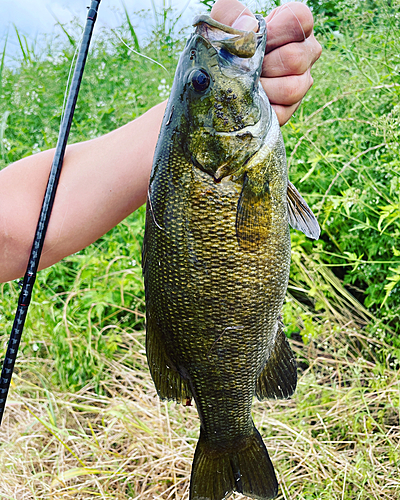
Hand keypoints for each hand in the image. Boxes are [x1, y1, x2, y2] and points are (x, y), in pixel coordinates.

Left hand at [211, 0, 321, 125]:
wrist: (218, 77)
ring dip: (263, 87)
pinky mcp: (290, 108)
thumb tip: (248, 27)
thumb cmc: (228, 44)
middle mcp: (305, 53)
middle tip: (247, 66)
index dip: (275, 32)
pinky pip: (281, 111)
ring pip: (292, 88)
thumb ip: (231, 14)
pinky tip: (250, 99)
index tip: (256, 39)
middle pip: (295, 58)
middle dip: (264, 64)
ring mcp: (301, 82)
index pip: (299, 21)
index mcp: (295, 26)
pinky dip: (261, 106)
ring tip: (247, 84)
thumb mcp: (224, 22)